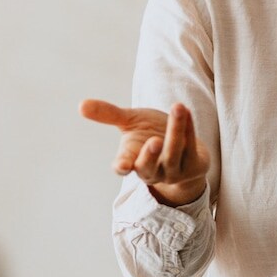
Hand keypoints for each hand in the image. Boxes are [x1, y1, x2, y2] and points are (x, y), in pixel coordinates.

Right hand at [79, 99, 208, 206]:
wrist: (184, 144)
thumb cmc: (150, 132)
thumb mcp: (130, 121)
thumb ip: (108, 114)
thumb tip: (80, 105)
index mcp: (132, 160)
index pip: (123, 168)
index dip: (122, 166)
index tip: (121, 165)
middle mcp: (152, 170)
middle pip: (148, 168)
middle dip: (150, 155)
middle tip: (154, 141)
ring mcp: (174, 171)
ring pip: (174, 154)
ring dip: (176, 131)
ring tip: (177, 108)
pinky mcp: (195, 166)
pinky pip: (191, 147)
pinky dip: (189, 128)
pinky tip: (185, 110)